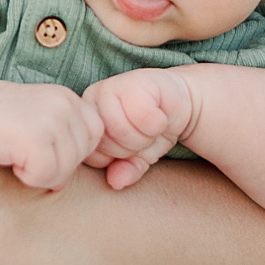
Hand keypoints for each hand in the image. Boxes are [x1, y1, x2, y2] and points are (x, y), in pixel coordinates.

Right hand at [0, 79, 100, 192]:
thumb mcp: (37, 125)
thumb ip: (59, 148)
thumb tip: (61, 184)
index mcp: (70, 99)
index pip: (94, 137)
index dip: (70, 150)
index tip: (41, 143)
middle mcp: (66, 106)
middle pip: (81, 158)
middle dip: (55, 165)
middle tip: (24, 150)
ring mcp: (52, 121)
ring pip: (65, 171)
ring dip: (39, 173)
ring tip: (16, 153)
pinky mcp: (36, 139)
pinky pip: (46, 176)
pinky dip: (27, 176)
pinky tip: (11, 158)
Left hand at [82, 70, 196, 190]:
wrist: (177, 102)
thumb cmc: (150, 130)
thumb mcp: (136, 157)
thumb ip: (124, 170)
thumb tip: (115, 183)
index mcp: (87, 119)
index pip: (94, 156)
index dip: (118, 158)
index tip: (132, 145)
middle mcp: (92, 100)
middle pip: (108, 144)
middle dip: (133, 146)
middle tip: (144, 131)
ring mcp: (110, 87)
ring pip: (123, 130)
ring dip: (146, 135)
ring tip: (151, 123)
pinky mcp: (133, 81)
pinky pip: (143, 116)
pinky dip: (158, 122)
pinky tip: (159, 113)